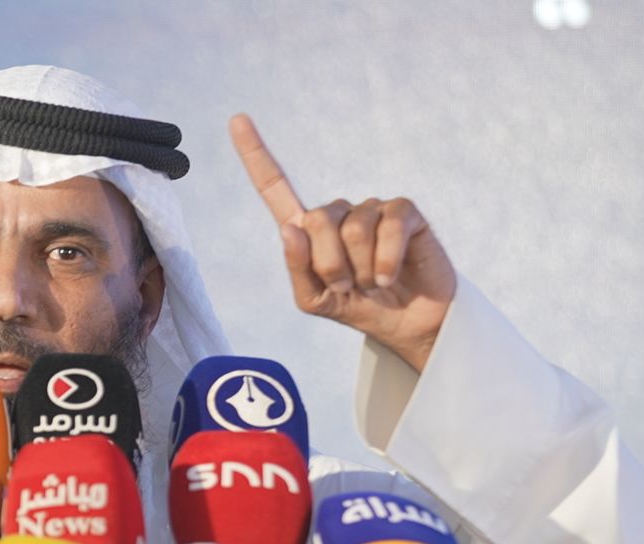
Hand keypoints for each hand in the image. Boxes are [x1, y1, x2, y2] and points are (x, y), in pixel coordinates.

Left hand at [230, 114, 455, 372]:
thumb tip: (290, 228)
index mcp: (309, 230)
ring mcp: (371, 209)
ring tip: (371, 283)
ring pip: (352, 228)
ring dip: (359, 268)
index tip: (237, 119)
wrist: (405, 324)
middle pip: (315, 221)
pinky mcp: (404, 213)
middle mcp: (338, 212)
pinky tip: (389, 276)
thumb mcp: (315, 300)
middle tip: (347, 286)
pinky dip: (385, 261)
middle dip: (329, 264)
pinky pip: (387, 227)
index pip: (276, 188)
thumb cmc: (358, 307)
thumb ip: (297, 268)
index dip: (256, 155)